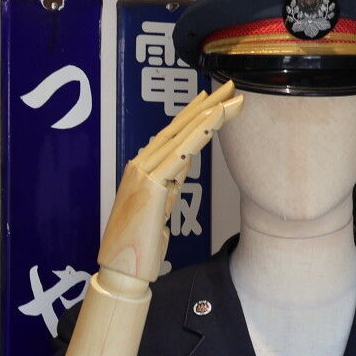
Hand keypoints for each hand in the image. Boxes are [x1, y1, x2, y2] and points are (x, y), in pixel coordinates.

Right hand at [95, 80, 241, 287]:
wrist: (123, 270)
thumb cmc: (140, 247)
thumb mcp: (158, 210)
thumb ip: (167, 187)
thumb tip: (180, 172)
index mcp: (142, 170)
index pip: (173, 135)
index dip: (195, 114)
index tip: (214, 98)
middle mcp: (141, 165)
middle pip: (180, 128)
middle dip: (208, 105)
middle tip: (232, 86)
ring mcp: (144, 172)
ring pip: (182, 134)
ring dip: (210, 113)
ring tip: (233, 97)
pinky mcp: (151, 183)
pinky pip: (181, 152)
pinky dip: (200, 132)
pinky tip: (216, 117)